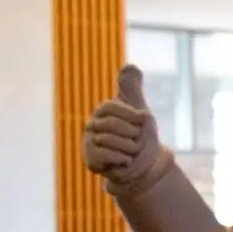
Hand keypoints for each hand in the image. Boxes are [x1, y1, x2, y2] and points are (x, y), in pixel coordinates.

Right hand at [82, 65, 162, 190]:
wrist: (143, 166)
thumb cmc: (142, 137)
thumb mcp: (140, 111)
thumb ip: (132, 89)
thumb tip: (130, 65)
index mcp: (104, 110)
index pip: (112, 107)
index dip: (132, 116)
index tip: (142, 121)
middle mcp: (93, 123)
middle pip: (113, 125)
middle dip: (133, 135)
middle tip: (136, 142)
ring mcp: (89, 142)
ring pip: (111, 140)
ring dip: (130, 149)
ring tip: (130, 152)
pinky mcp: (90, 159)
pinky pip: (108, 155)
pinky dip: (123, 159)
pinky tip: (125, 162)